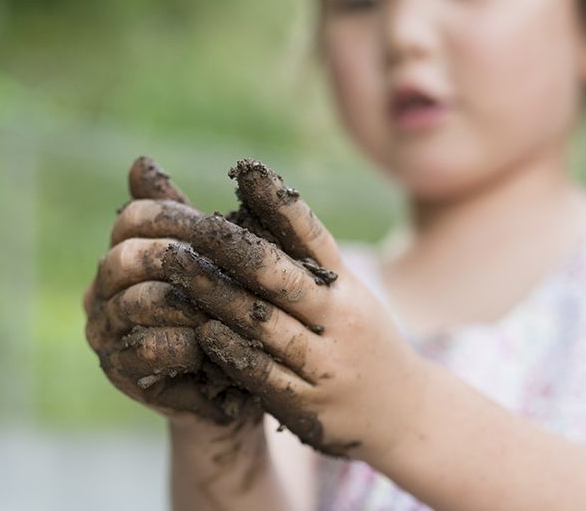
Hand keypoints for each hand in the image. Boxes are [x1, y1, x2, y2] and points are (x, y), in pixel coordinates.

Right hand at [83, 157, 258, 428]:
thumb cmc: (231, 310)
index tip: (219, 226)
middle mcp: (103, 288)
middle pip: (126, 257)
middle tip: (223, 266)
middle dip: (178, 258)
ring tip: (226, 306)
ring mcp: (105, 330)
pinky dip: (181, 343)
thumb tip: (138, 161)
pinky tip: (212, 342)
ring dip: (186, 303)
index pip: (133, 218)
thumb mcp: (218, 257)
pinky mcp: (118, 371)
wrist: (239, 382)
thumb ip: (184, 217)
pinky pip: (141, 348)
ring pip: (136, 302)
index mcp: (125, 251)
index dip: (175, 217)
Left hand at [178, 159, 431, 459]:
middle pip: (284, 276)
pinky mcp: (310, 405)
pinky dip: (234, 351)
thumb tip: (251, 202)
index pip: (314, 237)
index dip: (280, 203)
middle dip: (235, 248)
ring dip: (219, 295)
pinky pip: (266, 375)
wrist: (407, 415)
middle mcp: (341, 319)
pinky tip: (203, 332)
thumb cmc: (360, 341)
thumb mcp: (346, 297)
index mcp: (348, 287)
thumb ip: (304, 262)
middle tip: (192, 224)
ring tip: (178, 268)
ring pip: (268, 324)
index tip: (248, 170)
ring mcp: (327, 363)